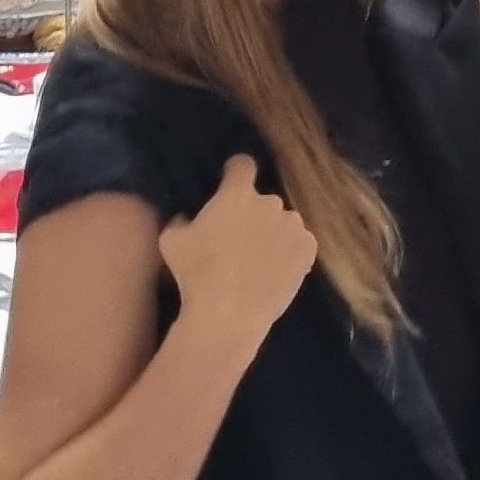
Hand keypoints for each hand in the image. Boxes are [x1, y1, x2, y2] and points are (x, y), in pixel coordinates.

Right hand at [159, 153, 316, 356]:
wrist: (228, 314)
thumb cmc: (195, 274)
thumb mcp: (171, 241)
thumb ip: (182, 220)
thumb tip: (190, 218)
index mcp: (237, 194)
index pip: (242, 165)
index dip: (235, 173)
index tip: (231, 183)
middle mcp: (270, 202)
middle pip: (262, 202)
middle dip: (252, 215)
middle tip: (239, 242)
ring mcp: (293, 225)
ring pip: (283, 223)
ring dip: (273, 234)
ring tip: (260, 262)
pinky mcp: (308, 249)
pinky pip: (299, 243)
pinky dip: (290, 253)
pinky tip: (276, 271)